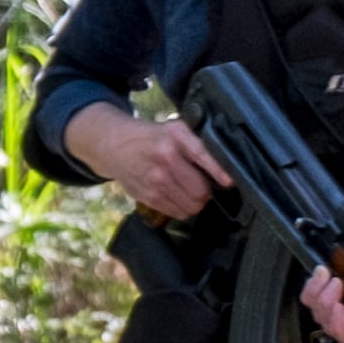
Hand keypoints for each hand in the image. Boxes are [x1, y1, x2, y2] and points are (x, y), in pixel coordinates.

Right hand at [67, 102, 230, 222]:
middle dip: (206, 192)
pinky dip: (182, 208)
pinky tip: (177, 197)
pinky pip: (177, 212)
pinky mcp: (148, 196)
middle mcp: (165, 158)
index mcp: (175, 136)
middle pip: (201, 190)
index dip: (220, 173)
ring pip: (191, 205)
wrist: (115, 145)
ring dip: (196, 203)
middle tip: (202, 186)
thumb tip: (223, 169)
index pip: (203, 157)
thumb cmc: (151, 137)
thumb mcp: (175, 129)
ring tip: (189, 192)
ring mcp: (155, 180)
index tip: (229, 182)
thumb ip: (197, 145)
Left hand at [302, 240, 343, 342]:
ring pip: (318, 313)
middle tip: (338, 284)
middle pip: (329, 327)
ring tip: (329, 275)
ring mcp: (341, 314)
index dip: (342, 329)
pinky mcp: (331, 296)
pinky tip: (322, 271)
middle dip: (328, 305)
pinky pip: (312, 297)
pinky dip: (313, 285)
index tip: (343, 309)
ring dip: (319, 294)